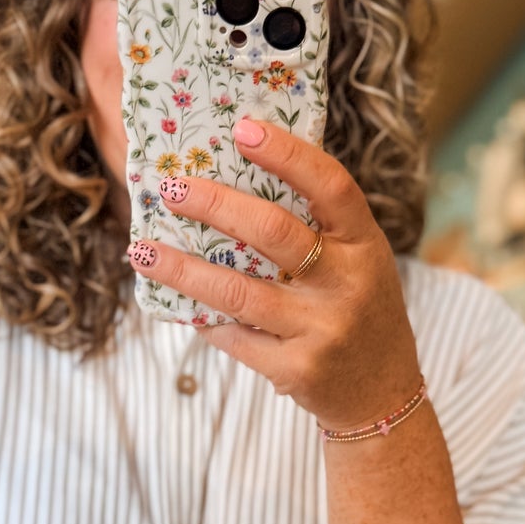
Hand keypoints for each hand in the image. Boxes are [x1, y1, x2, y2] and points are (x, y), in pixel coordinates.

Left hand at [126, 118, 422, 432]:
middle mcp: (347, 284)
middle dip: (214, 205)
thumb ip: (318, 228)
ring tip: (142, 251)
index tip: (242, 128)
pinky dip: (203, 319)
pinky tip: (176, 304)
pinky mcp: (296, 370)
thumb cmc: (360, 311)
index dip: (288, 154)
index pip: (331, 186)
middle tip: (172, 189)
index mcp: (365, 245)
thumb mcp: (359, 262)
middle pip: (273, 232)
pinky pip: (235, 336)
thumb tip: (234, 180)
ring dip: (182, 269)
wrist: (382, 395)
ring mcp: (322, 329)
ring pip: (237, 292)